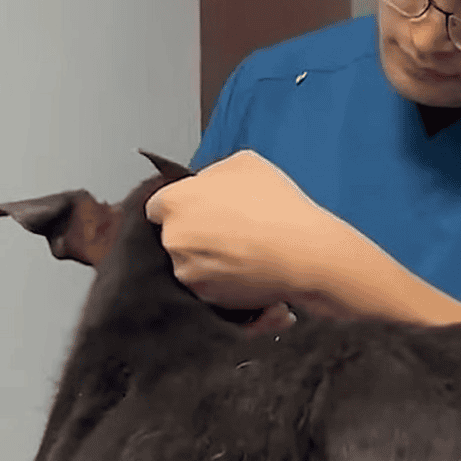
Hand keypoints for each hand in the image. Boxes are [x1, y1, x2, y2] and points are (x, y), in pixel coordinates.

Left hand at [144, 149, 338, 310]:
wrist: (302, 253)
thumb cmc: (276, 207)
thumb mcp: (245, 163)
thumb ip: (213, 172)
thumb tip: (206, 182)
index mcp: (174, 202)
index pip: (158, 205)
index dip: (181, 204)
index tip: (199, 205)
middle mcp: (173, 239)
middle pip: (174, 233)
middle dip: (196, 229)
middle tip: (229, 223)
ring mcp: (187, 272)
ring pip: (191, 260)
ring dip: (210, 254)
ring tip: (245, 244)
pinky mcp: (206, 298)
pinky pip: (209, 283)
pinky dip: (224, 276)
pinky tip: (249, 263)